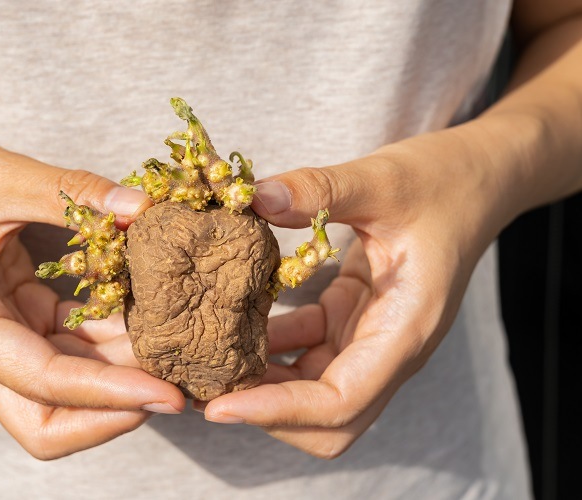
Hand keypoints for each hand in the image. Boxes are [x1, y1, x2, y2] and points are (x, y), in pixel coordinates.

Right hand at [0, 117, 184, 458]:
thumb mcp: (2, 177)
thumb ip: (74, 193)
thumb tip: (143, 210)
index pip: (44, 383)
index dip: (109, 392)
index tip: (167, 392)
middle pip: (44, 420)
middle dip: (108, 414)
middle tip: (171, 391)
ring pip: (61, 388)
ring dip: (115, 373)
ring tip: (170, 350)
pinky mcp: (14, 316)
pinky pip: (66, 343)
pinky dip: (104, 339)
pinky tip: (143, 315)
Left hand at [202, 122, 509, 457]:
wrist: (476, 180)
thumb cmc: (445, 181)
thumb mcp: (384, 178)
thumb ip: (322, 189)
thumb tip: (256, 199)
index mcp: (406, 328)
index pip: (340, 402)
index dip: (278, 411)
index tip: (220, 406)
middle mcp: (390, 346)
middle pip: (328, 419)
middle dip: (269, 412)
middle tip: (212, 385)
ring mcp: (373, 336)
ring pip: (314, 390)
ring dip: (266, 380)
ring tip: (212, 355)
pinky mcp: (356, 318)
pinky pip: (308, 349)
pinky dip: (273, 345)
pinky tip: (238, 319)